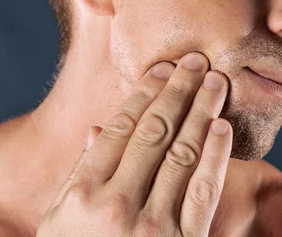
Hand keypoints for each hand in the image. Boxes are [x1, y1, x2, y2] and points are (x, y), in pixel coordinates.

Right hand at [37, 52, 231, 235]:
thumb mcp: (61, 222)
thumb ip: (79, 175)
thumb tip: (95, 130)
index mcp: (83, 193)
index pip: (120, 128)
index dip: (143, 94)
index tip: (160, 69)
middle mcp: (117, 203)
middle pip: (154, 132)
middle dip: (177, 90)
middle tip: (194, 60)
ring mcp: (153, 225)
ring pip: (183, 153)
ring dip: (201, 111)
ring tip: (214, 80)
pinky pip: (203, 191)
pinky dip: (214, 155)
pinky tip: (221, 127)